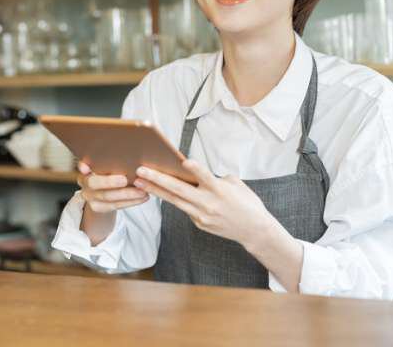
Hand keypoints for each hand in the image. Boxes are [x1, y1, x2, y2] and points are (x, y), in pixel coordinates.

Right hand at [77, 160, 148, 213]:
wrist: (103, 192)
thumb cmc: (110, 171)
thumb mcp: (107, 163)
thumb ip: (109, 157)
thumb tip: (121, 142)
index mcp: (85, 169)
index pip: (82, 166)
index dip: (83, 167)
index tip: (86, 168)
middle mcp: (84, 183)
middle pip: (94, 183)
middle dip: (110, 182)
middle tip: (126, 179)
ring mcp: (90, 197)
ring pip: (108, 197)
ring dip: (127, 194)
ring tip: (142, 190)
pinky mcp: (98, 208)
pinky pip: (115, 206)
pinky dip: (131, 202)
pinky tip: (143, 197)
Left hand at [133, 160, 273, 248]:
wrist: (254, 230)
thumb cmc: (247, 203)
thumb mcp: (236, 185)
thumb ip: (216, 178)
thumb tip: (197, 174)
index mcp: (220, 191)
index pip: (205, 177)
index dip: (195, 170)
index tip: (184, 162)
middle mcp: (209, 204)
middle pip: (179, 190)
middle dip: (158, 179)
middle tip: (140, 171)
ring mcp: (202, 216)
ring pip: (175, 201)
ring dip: (155, 190)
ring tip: (138, 182)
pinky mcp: (199, 223)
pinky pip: (184, 208)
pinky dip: (172, 199)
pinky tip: (158, 191)